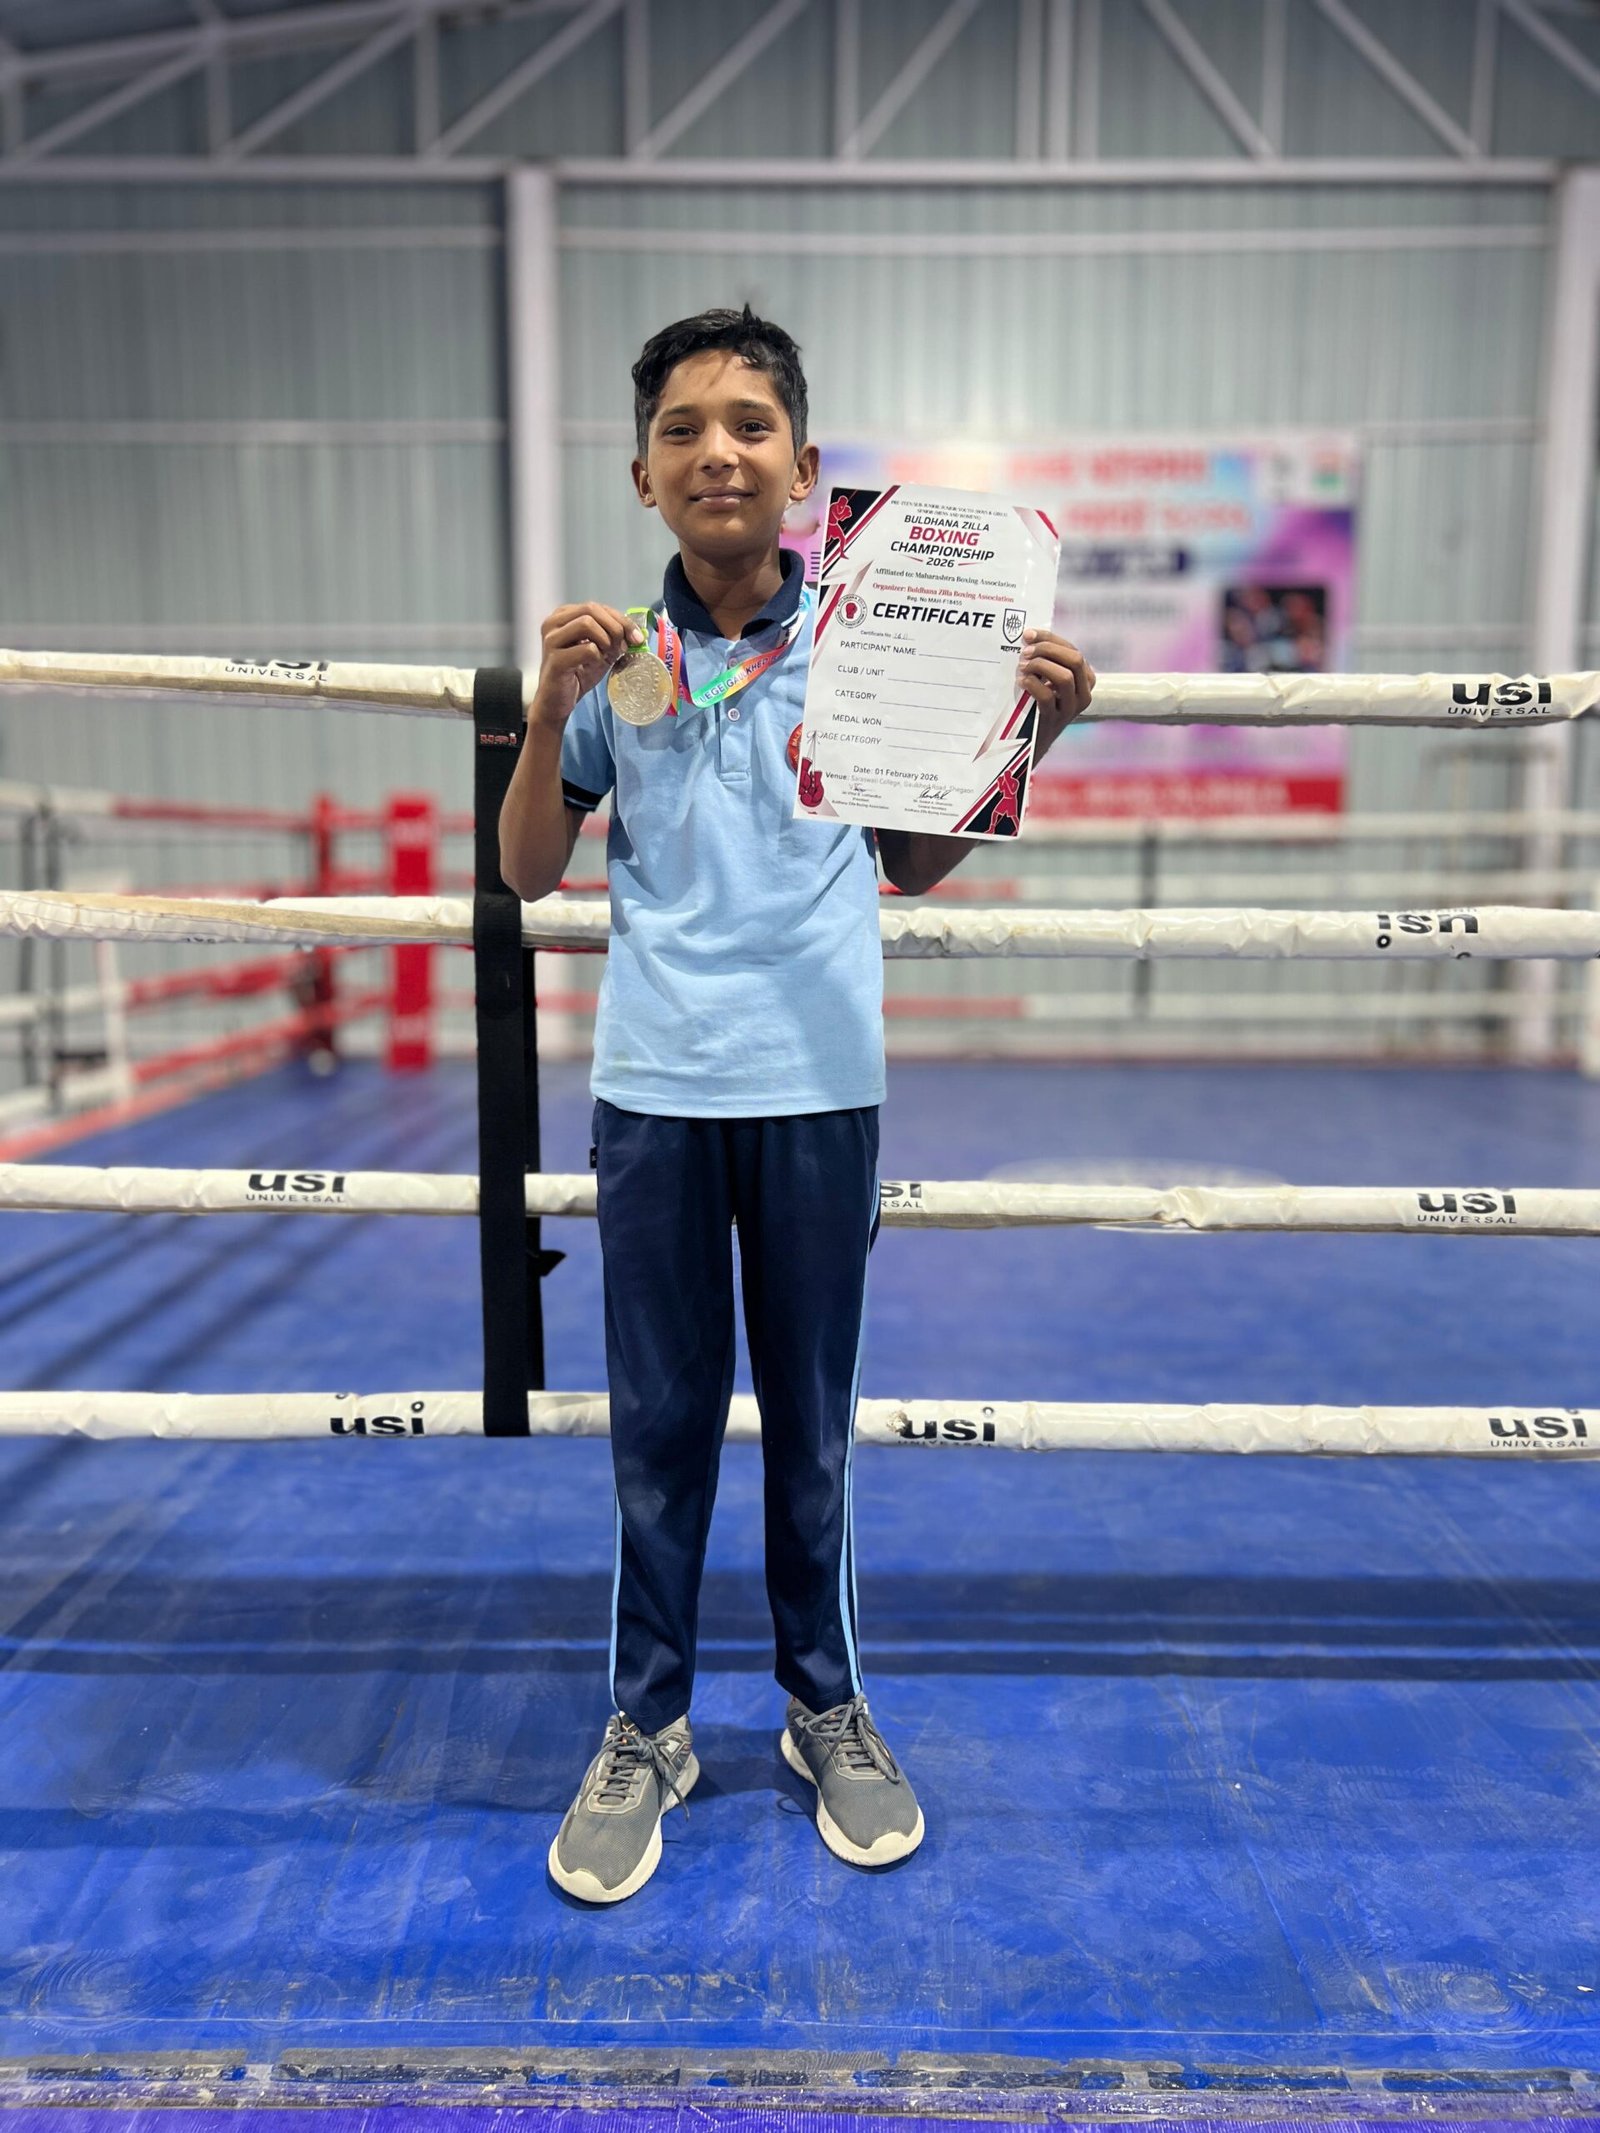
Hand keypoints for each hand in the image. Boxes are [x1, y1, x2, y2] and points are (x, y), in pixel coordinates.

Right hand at [528, 603, 641, 730]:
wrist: (557, 701)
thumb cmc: (577, 674)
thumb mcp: (600, 650)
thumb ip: (614, 637)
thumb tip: (637, 634)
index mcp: (563, 616)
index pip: (597, 607)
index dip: (621, 619)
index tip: (637, 637)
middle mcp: (553, 623)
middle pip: (591, 609)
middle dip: (615, 627)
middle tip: (624, 647)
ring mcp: (551, 640)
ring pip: (587, 624)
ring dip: (605, 640)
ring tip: (606, 656)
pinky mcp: (555, 659)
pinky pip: (587, 649)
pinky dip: (597, 658)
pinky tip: (592, 666)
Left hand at [1018, 629, 1094, 757]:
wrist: (1034, 741)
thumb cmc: (1038, 703)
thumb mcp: (1049, 681)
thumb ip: (1046, 660)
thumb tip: (1029, 636)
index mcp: (1086, 680)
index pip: (1073, 650)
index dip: (1050, 639)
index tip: (1028, 635)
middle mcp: (1083, 694)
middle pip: (1075, 660)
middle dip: (1048, 650)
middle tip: (1025, 651)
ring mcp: (1071, 709)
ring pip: (1065, 677)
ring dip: (1040, 666)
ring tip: (1022, 666)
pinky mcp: (1055, 720)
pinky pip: (1047, 697)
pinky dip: (1032, 684)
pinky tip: (1021, 681)